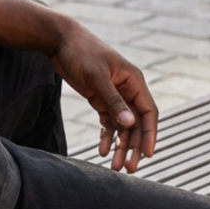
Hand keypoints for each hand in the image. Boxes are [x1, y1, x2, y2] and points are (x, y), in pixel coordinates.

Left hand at [50, 21, 157, 172]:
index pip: (148, 112)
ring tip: (114, 166)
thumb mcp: (96, 76)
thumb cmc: (81, 52)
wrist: (60, 40)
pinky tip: (101, 150)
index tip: (148, 155)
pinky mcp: (99, 98)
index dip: (150, 134)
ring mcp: (113, 95)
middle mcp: (127, 89)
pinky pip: (108, 122)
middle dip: (134, 146)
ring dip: (120, 145)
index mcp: (133, 81)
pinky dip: (106, 136)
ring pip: (122, 126)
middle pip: (136, 123)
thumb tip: (129, 124)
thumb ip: (112, 100)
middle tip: (130, 168)